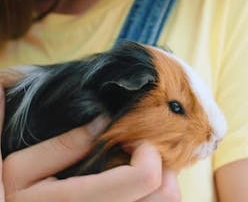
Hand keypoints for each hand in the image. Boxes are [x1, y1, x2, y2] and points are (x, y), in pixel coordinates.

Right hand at [0, 86, 180, 201]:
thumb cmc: (14, 201)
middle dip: (160, 165)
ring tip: (137, 168)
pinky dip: (153, 194)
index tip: (130, 139)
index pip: (145, 177)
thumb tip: (103, 120)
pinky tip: (133, 186)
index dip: (147, 150)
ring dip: (161, 181)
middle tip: (139, 153)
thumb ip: (63, 145)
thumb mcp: (21, 170)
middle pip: (167, 195)